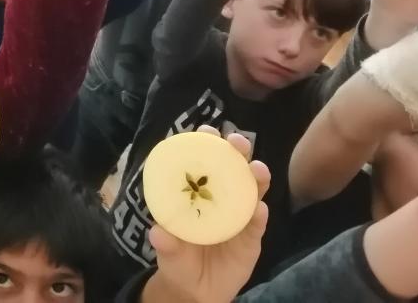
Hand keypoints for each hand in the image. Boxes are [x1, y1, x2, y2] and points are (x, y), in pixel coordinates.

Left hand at [149, 125, 270, 302]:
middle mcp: (220, 198)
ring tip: (257, 170)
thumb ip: (166, 244)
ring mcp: (238, 216)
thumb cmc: (178, 260)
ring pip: (251, 191)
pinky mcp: (252, 238)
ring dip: (256, 177)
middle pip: (231, 168)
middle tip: (237, 142)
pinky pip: (257, 225)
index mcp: (196, 192)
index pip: (202, 161)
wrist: (196, 292)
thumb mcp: (168, 253)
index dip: (205, 143)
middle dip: (236, 151)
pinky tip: (260, 208)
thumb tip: (157, 233)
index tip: (207, 130)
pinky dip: (259, 215)